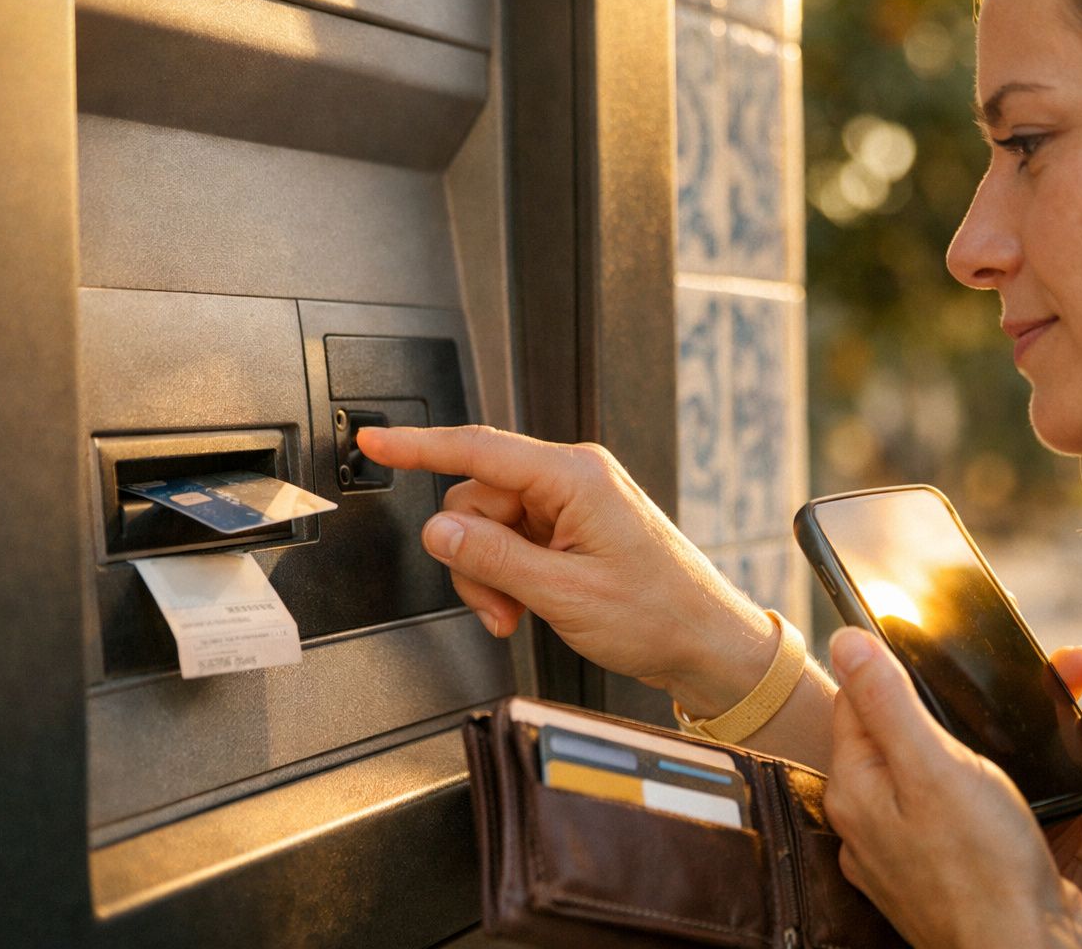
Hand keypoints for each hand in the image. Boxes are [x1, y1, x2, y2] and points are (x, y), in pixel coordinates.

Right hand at [355, 425, 778, 713]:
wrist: (706, 642)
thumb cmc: (659, 614)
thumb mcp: (563, 593)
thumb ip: (492, 559)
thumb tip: (439, 530)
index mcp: (576, 477)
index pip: (478, 449)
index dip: (418, 445)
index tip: (375, 439)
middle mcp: (574, 478)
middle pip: (478, 498)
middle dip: (474, 556)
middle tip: (499, 607)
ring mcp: (574, 502)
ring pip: (490, 525)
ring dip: (492, 575)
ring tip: (521, 613)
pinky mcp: (574, 526)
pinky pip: (515, 540)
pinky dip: (511, 576)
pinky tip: (531, 605)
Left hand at [824, 628, 1081, 948]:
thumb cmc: (975, 872)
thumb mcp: (930, 768)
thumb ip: (888, 703)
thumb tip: (845, 642)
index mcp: (866, 789)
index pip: (870, 704)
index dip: (908, 662)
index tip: (951, 636)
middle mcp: (903, 814)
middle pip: (952, 728)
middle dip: (1012, 695)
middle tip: (1068, 668)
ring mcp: (958, 840)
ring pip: (1008, 763)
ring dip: (1065, 733)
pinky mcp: (1010, 861)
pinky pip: (1046, 806)